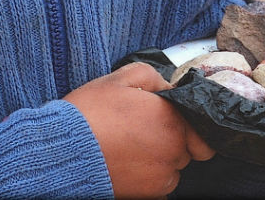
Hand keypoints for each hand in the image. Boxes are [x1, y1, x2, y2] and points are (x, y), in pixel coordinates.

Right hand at [64, 62, 215, 198]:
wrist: (63, 152)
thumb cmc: (89, 115)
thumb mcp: (118, 79)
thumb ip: (152, 77)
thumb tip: (166, 87)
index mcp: (171, 120)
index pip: (200, 128)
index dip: (183, 122)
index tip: (165, 120)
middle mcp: (173, 151)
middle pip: (185, 147)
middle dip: (168, 138)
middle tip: (138, 130)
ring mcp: (161, 178)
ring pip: (171, 168)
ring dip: (157, 160)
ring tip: (127, 148)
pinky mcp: (148, 196)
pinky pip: (157, 186)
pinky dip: (145, 178)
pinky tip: (125, 164)